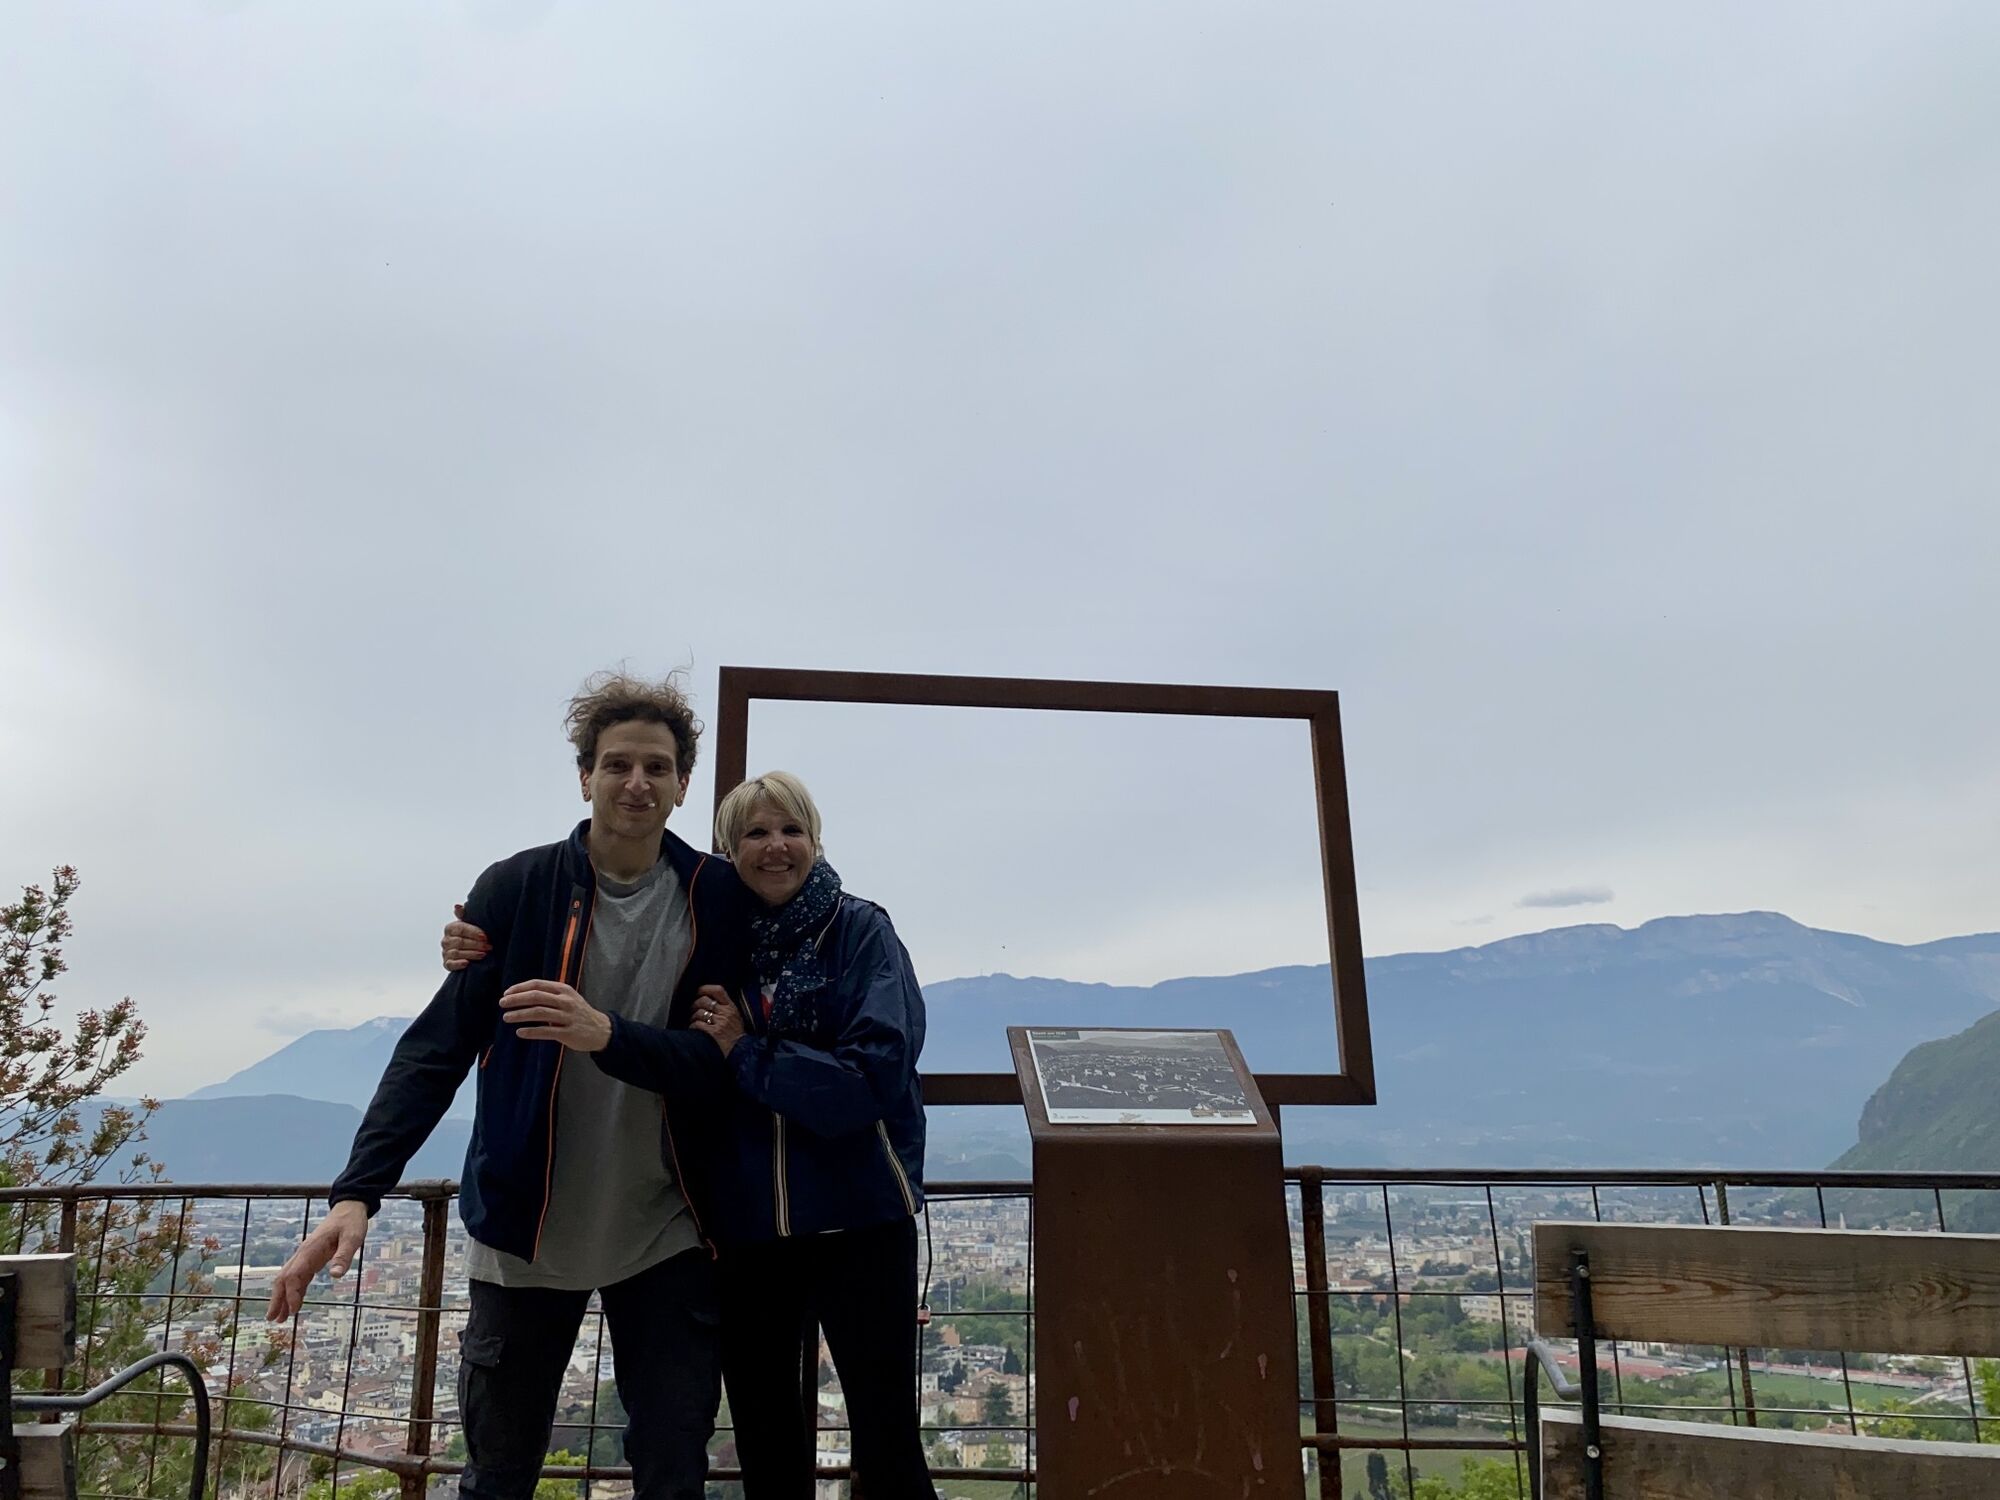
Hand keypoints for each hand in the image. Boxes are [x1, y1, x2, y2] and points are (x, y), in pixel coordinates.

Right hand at [267, 1201, 368, 1321]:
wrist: (349, 1208)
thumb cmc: (351, 1222)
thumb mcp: (353, 1237)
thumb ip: (344, 1256)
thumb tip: (335, 1276)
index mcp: (310, 1250)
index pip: (294, 1275)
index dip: (291, 1294)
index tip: (294, 1311)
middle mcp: (303, 1254)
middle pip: (284, 1279)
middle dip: (277, 1299)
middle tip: (273, 1319)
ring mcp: (306, 1256)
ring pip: (288, 1279)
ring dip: (283, 1298)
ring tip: (279, 1317)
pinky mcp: (311, 1258)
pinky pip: (299, 1277)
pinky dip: (294, 1291)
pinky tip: (294, 1303)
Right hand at [443, 904, 490, 971]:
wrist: (473, 950)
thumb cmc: (473, 935)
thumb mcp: (471, 924)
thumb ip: (464, 915)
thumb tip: (457, 906)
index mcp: (450, 928)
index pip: (460, 928)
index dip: (473, 932)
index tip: (485, 936)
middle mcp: (446, 940)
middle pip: (459, 941)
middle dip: (476, 944)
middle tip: (489, 946)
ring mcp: (445, 952)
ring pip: (456, 953)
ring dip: (471, 954)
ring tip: (484, 954)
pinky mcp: (447, 963)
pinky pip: (450, 964)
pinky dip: (458, 964)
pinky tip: (467, 963)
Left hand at [500, 979, 611, 1051]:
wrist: (601, 1030)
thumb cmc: (578, 1013)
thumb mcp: (568, 998)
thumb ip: (549, 995)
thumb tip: (522, 995)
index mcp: (564, 990)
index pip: (538, 985)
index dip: (520, 988)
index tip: (506, 993)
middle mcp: (566, 1001)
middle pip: (536, 997)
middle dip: (517, 999)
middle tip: (502, 1004)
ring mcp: (568, 1017)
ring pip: (539, 1013)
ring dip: (520, 1015)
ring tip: (506, 1018)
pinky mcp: (568, 1033)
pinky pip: (546, 1032)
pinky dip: (531, 1032)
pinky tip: (520, 1033)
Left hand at [692, 984, 745, 1056]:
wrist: (741, 1051)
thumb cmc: (736, 1035)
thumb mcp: (735, 1017)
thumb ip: (724, 1007)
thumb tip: (708, 1000)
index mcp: (731, 1007)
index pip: (718, 990)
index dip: (705, 988)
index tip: (699, 992)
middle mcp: (726, 1013)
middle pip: (704, 1000)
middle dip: (694, 1004)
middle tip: (692, 1009)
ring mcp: (720, 1023)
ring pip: (699, 1012)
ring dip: (693, 1017)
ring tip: (693, 1021)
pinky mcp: (714, 1033)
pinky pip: (698, 1024)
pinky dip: (693, 1026)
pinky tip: (694, 1029)